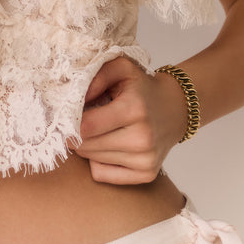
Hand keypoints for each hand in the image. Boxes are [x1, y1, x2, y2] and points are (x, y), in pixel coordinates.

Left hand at [73, 57, 187, 183]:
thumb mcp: (121, 68)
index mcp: (134, 109)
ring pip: (91, 160)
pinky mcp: (146, 174)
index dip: (70, 120)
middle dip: (75, 133)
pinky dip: (97, 162)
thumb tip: (74, 98)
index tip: (68, 112)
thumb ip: (95, 77)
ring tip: (99, 130)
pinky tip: (107, 146)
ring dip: (87, 146)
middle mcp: (142, 138)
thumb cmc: (142, 87)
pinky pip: (102, 175)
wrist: (175, 108)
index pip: (86, 126)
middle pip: (86, 145)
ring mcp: (146, 159)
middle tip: (81, 120)